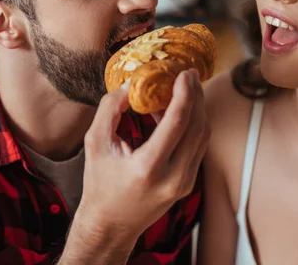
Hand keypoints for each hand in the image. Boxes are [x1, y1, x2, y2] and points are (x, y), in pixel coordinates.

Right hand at [66, 69, 208, 260]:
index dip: (184, 93)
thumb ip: (108, 110)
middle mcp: (172, 177)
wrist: (111, 225)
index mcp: (148, 167)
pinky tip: (178, 110)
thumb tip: (128, 85)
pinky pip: (198, 147)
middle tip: (189, 74)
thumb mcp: (95, 144)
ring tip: (184, 88)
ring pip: (203, 136)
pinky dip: (193, 124)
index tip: (184, 72)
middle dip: (196, 95)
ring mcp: (184, 183)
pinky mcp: (188, 183)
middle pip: (197, 127)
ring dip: (197, 108)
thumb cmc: (100, 183)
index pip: (177, 123)